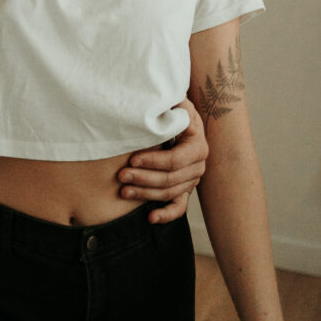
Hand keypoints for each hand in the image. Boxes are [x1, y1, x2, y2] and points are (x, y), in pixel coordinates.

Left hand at [117, 97, 207, 223]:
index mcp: (198, 145)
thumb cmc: (174, 108)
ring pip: (169, 193)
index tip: (132, 159)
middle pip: (170, 179)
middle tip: (121, 176)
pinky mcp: (185, 188)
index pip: (174, 160)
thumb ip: (169, 104)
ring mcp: (192, 179)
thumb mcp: (175, 102)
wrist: (182, 117)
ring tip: (124, 191)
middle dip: (143, 179)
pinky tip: (150, 218)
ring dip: (146, 194)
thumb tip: (159, 102)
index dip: (153, 162)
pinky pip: (179, 207)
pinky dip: (166, 214)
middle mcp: (198, 166)